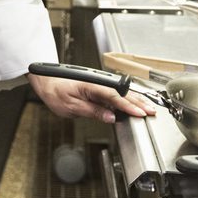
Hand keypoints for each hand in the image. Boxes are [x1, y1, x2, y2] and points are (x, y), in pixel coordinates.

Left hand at [27, 73, 156, 123]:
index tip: (140, 113)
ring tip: (148, 108)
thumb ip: (92, 111)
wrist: (45, 80)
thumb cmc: (54, 91)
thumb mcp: (70, 106)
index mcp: (91, 85)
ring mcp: (98, 84)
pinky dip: (127, 99)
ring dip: (135, 100)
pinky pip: (115, 93)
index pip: (114, 97)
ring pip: (121, 92)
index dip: (128, 106)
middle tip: (152, 111)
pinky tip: (134, 105)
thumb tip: (111, 117)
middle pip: (122, 92)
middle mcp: (97, 82)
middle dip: (138, 102)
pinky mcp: (97, 87)